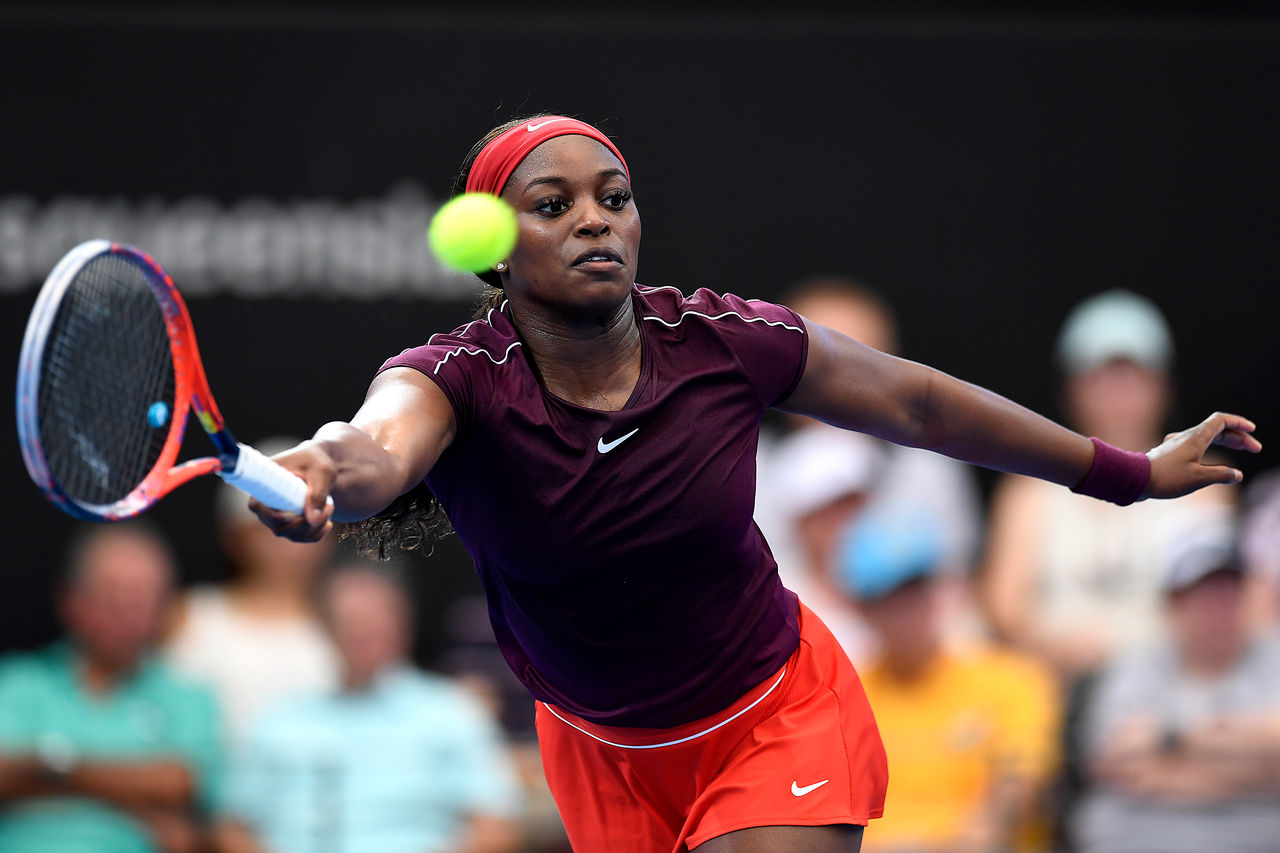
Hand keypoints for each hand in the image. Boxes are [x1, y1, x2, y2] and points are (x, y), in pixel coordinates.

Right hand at [248, 440, 335, 542]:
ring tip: (330, 506)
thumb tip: (311, 520)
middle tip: (327, 506)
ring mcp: (279, 514)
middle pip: (277, 527)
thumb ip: (318, 493)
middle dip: (303, 523)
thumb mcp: (322, 472)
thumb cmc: (318, 461)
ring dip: (314, 527)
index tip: (292, 514)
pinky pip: (300, 537)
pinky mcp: (291, 522)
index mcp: (267, 482)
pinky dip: (316, 534)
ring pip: (290, 534)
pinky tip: (328, 523)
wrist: (321, 465)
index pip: (255, 505)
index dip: (271, 516)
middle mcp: (269, 502)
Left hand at [1144, 412, 1261, 498]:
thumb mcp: (1198, 478)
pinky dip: (1209, 449)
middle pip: (1216, 429)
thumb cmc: (1166, 477)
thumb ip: (1220, 475)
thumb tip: (1237, 475)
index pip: (1221, 421)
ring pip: (1205, 438)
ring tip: (1238, 451)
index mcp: (1196, 438)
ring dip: (1223, 442)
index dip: (1238, 423)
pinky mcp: (1170, 453)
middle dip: (1236, 437)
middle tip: (1253, 448)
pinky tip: (1210, 459)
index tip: (1252, 431)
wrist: (1135, 479)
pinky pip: (1195, 446)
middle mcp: (1186, 437)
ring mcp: (1176, 444)